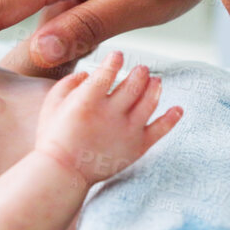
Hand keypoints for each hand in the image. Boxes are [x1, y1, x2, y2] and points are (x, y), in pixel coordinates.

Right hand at [34, 51, 182, 184]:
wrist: (62, 174)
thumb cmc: (53, 139)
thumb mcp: (51, 105)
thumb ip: (68, 83)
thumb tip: (89, 73)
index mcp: (87, 100)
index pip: (107, 71)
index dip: (114, 60)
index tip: (117, 56)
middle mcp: (110, 113)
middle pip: (134, 84)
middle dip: (140, 72)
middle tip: (142, 69)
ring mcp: (126, 131)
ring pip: (149, 101)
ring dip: (155, 87)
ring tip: (156, 81)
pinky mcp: (137, 147)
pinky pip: (160, 129)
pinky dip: (172, 118)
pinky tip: (178, 109)